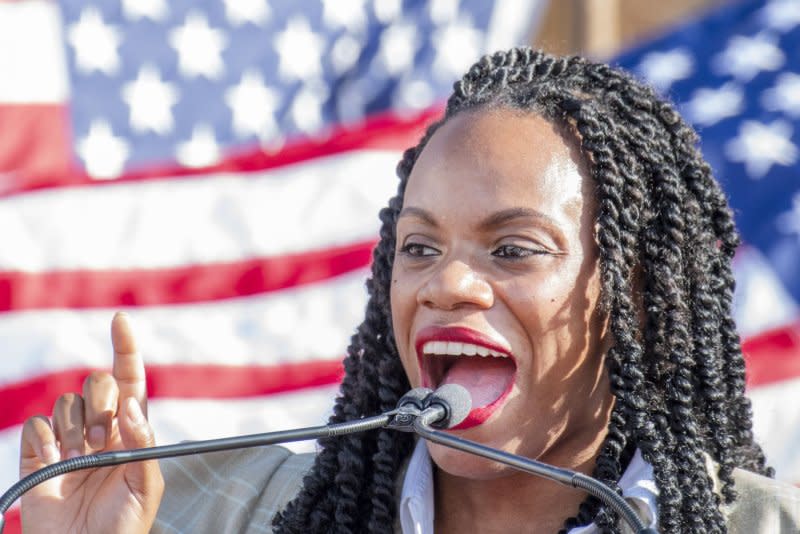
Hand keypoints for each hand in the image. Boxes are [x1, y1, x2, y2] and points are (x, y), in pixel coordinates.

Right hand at [19, 312, 163, 533]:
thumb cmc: (124, 524)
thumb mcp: (147, 486)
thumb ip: (143, 443)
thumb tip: (131, 405)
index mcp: (131, 431)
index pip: (130, 380)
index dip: (125, 348)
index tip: (120, 319)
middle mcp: (101, 429)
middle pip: (97, 384)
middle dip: (100, 405)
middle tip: (102, 443)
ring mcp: (69, 440)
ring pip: (67, 402)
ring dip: (75, 428)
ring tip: (81, 460)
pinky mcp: (39, 454)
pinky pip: (38, 425)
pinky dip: (46, 439)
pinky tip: (56, 463)